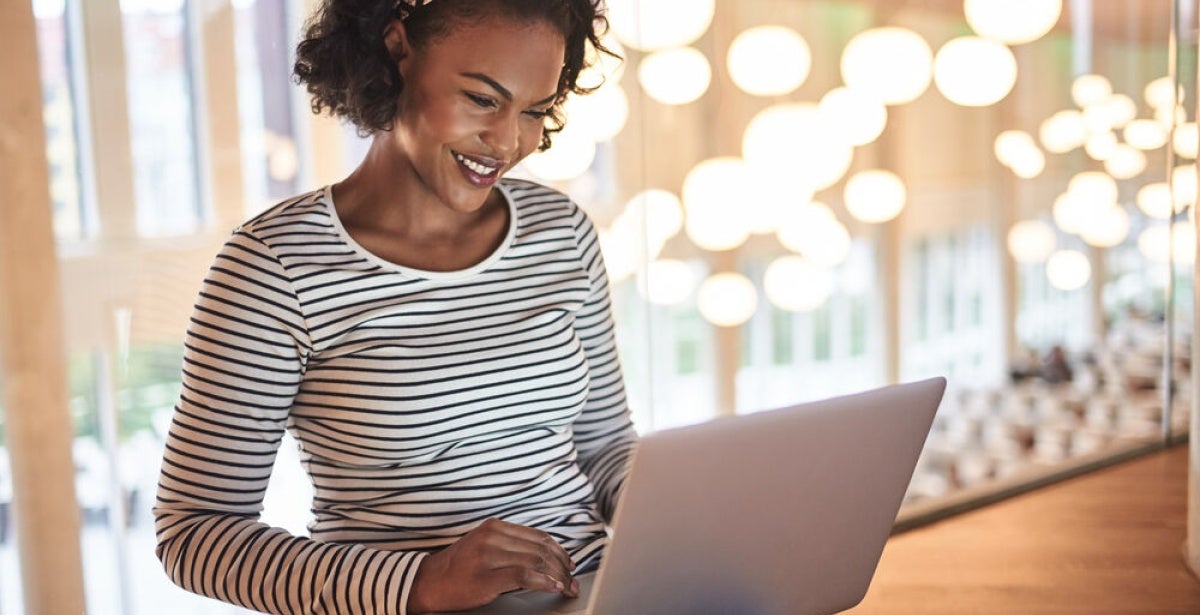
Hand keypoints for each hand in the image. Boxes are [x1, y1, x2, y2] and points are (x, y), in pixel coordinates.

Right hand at [407, 518, 579, 613]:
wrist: (429, 583)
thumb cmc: (459, 568)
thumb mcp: (484, 547)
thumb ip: (511, 546)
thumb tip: (547, 557)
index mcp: (494, 526)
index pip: (538, 536)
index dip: (559, 551)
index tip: (570, 564)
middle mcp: (492, 536)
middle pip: (540, 549)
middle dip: (562, 566)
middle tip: (573, 580)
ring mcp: (488, 555)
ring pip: (536, 561)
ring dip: (557, 576)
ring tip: (567, 586)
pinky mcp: (486, 575)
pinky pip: (524, 576)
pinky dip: (543, 582)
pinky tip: (553, 587)